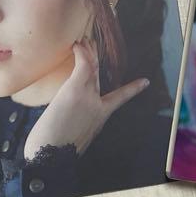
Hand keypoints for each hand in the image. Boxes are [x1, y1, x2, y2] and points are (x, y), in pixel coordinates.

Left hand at [23, 38, 148, 161]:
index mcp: (98, 120)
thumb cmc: (53, 155)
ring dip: (87, 51)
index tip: (144, 82)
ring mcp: (88, 97)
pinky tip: (77, 45)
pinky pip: (83, 65)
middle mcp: (97, 106)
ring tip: (82, 38)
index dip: (132, 90)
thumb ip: (75, 131)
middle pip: (99, 77)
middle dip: (96, 60)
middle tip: (93, 44)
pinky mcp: (76, 90)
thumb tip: (61, 130)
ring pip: (91, 68)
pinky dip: (82, 52)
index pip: (117, 101)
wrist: (51, 158)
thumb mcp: (71, 144)